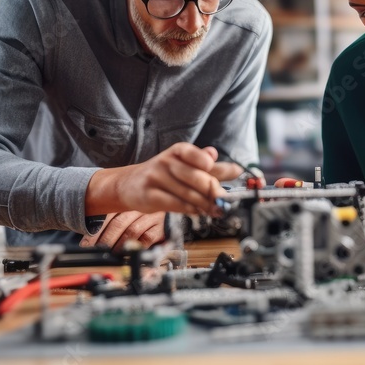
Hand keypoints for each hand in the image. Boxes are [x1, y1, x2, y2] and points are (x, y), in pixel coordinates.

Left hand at [80, 211, 165, 250]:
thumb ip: (109, 221)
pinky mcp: (161, 227)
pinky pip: (147, 239)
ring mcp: (151, 216)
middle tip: (97, 252)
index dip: (95, 232)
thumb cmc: (141, 213)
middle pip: (118, 223)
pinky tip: (128, 254)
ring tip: (110, 255)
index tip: (85, 245)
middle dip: (105, 240)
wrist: (168, 204)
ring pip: (131, 231)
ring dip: (119, 246)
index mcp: (125, 200)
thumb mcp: (125, 211)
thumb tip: (89, 240)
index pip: (107, 215)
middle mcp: (138, 206)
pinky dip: (136, 247)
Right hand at [85, 143, 242, 216]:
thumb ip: (210, 168)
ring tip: (217, 210)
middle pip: (196, 177)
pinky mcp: (149, 195)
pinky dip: (190, 210)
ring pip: (188, 193)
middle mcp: (166, 161)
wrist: (129, 184)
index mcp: (178, 151)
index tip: (234, 171)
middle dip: (214, 191)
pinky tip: (198, 212)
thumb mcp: (185, 165)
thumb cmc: (163, 174)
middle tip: (226, 201)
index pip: (196, 154)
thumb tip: (235, 169)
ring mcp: (156, 177)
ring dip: (205, 204)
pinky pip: (174, 204)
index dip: (211, 163)